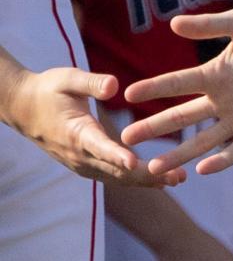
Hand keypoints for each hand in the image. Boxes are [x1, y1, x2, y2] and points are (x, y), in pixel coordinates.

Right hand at [6, 67, 183, 185]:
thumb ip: (91, 82)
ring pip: (118, 179)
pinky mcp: (87, 167)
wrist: (25, 110)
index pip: (99, 147)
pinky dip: (136, 180)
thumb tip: (115, 84)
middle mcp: (80, 156)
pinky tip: (160, 180)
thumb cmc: (49, 90)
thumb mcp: (67, 79)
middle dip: (147, 175)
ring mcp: (83, 165)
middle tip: (178, 176)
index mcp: (76, 133)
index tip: (134, 163)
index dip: (117, 156)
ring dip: (147, 181)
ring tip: (177, 179)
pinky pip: (114, 177)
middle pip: (116, 171)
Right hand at [121, 9, 232, 176]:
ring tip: (153, 167)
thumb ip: (211, 25)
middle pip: (182, 117)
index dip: (154, 88)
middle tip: (125, 140)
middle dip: (154, 129)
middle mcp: (224, 100)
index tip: (127, 94)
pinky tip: (203, 170)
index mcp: (216, 74)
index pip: (177, 84)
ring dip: (181, 154)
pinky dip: (222, 160)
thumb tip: (173, 24)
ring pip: (204, 140)